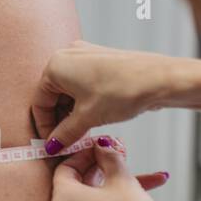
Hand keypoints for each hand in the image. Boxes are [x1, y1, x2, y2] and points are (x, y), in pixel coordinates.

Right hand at [31, 41, 172, 152]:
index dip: (45, 127)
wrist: (160, 79)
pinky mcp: (100, 61)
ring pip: (69, 90)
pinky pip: (83, 84)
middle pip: (53, 95)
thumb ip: (65, 133)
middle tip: (67, 142)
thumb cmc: (122, 90)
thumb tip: (53, 145)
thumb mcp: (88, 117)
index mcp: (56, 65)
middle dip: (59, 120)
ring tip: (82, 132)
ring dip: (72, 113)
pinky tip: (94, 117)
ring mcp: (85, 56)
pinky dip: (84, 102)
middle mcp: (67, 56)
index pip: (40, 101)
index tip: (52, 144)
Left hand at [50, 138, 170, 200]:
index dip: (85, 154)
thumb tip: (103, 146)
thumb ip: (109, 158)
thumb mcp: (123, 180)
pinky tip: (135, 198)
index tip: (103, 148)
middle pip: (76, 184)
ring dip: (109, 188)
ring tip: (138, 178)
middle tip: (120, 160)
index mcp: (63, 199)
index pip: (66, 166)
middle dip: (100, 170)